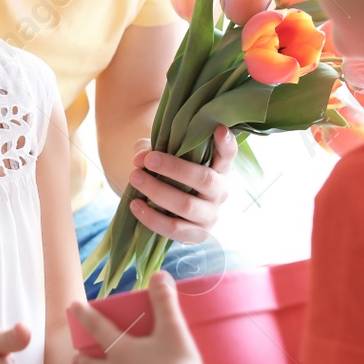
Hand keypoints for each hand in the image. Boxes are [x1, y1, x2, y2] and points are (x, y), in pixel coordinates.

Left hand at [127, 123, 236, 243]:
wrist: (171, 206)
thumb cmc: (171, 173)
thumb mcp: (164, 156)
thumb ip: (153, 151)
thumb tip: (140, 158)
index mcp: (220, 168)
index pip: (228, 154)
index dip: (226, 143)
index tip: (219, 129)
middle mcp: (220, 191)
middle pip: (204, 180)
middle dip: (174, 168)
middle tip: (148, 160)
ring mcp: (210, 215)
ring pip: (186, 205)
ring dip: (157, 191)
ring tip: (134, 177)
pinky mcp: (197, 234)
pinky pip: (174, 228)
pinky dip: (152, 218)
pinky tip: (135, 204)